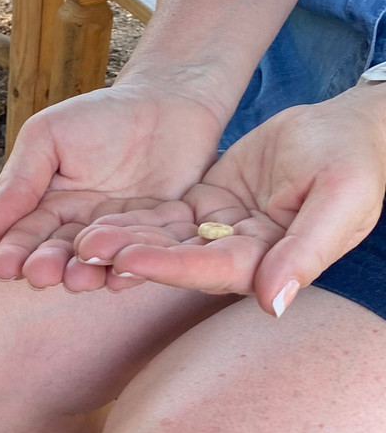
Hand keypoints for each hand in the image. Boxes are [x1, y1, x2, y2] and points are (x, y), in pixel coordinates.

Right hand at [0, 81, 224, 288]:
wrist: (170, 102)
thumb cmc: (101, 116)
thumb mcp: (48, 137)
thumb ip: (21, 180)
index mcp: (49, 208)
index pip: (27, 234)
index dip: (13, 251)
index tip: (0, 267)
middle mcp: (81, 229)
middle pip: (60, 253)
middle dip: (47, 266)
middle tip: (37, 276)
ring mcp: (119, 237)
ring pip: (98, 260)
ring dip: (86, 273)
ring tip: (76, 280)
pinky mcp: (158, 239)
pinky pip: (144, 257)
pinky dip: (133, 269)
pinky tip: (120, 278)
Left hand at [74, 87, 385, 313]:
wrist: (352, 128)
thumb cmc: (355, 159)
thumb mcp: (341, 197)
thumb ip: (306, 251)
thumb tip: (271, 304)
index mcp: (271, 261)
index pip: (211, 270)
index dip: (167, 267)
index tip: (125, 261)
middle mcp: (240, 256)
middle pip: (176, 261)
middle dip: (129, 257)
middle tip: (82, 252)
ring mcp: (220, 234)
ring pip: (163, 241)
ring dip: (122, 240)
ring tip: (78, 238)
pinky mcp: (206, 210)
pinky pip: (164, 217)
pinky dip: (132, 218)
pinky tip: (95, 219)